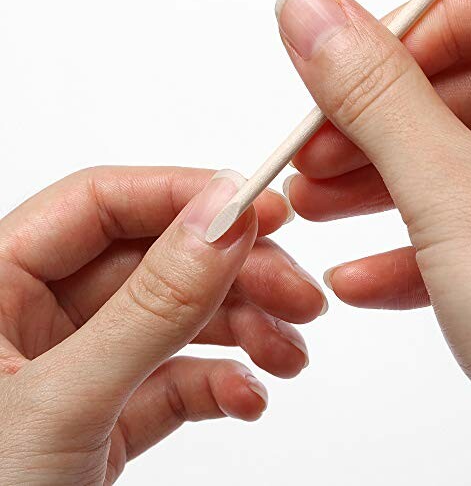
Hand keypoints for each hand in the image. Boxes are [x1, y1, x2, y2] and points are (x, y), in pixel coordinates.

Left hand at [0, 166, 326, 483]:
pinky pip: (178, 376)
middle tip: (299, 292)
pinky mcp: (113, 408)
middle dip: (236, 272)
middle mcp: (40, 314)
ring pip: (179, 316)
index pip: (104, 202)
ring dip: (244, 327)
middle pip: (158, 257)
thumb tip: (223, 223)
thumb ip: (150, 310)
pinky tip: (248, 398)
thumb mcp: (63, 403)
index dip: (184, 194)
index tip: (259, 206)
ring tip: (290, 353)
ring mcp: (83, 361)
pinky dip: (222, 382)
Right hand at [276, 0, 470, 405]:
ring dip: (372, 194)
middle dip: (366, 132)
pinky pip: (466, 234)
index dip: (390, 42)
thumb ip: (377, 102)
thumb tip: (309, 19)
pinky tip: (360, 280)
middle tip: (310, 160)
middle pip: (455, 94)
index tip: (325, 80)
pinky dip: (409, 257)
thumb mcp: (455, 201)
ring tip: (315, 214)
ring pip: (451, 168)